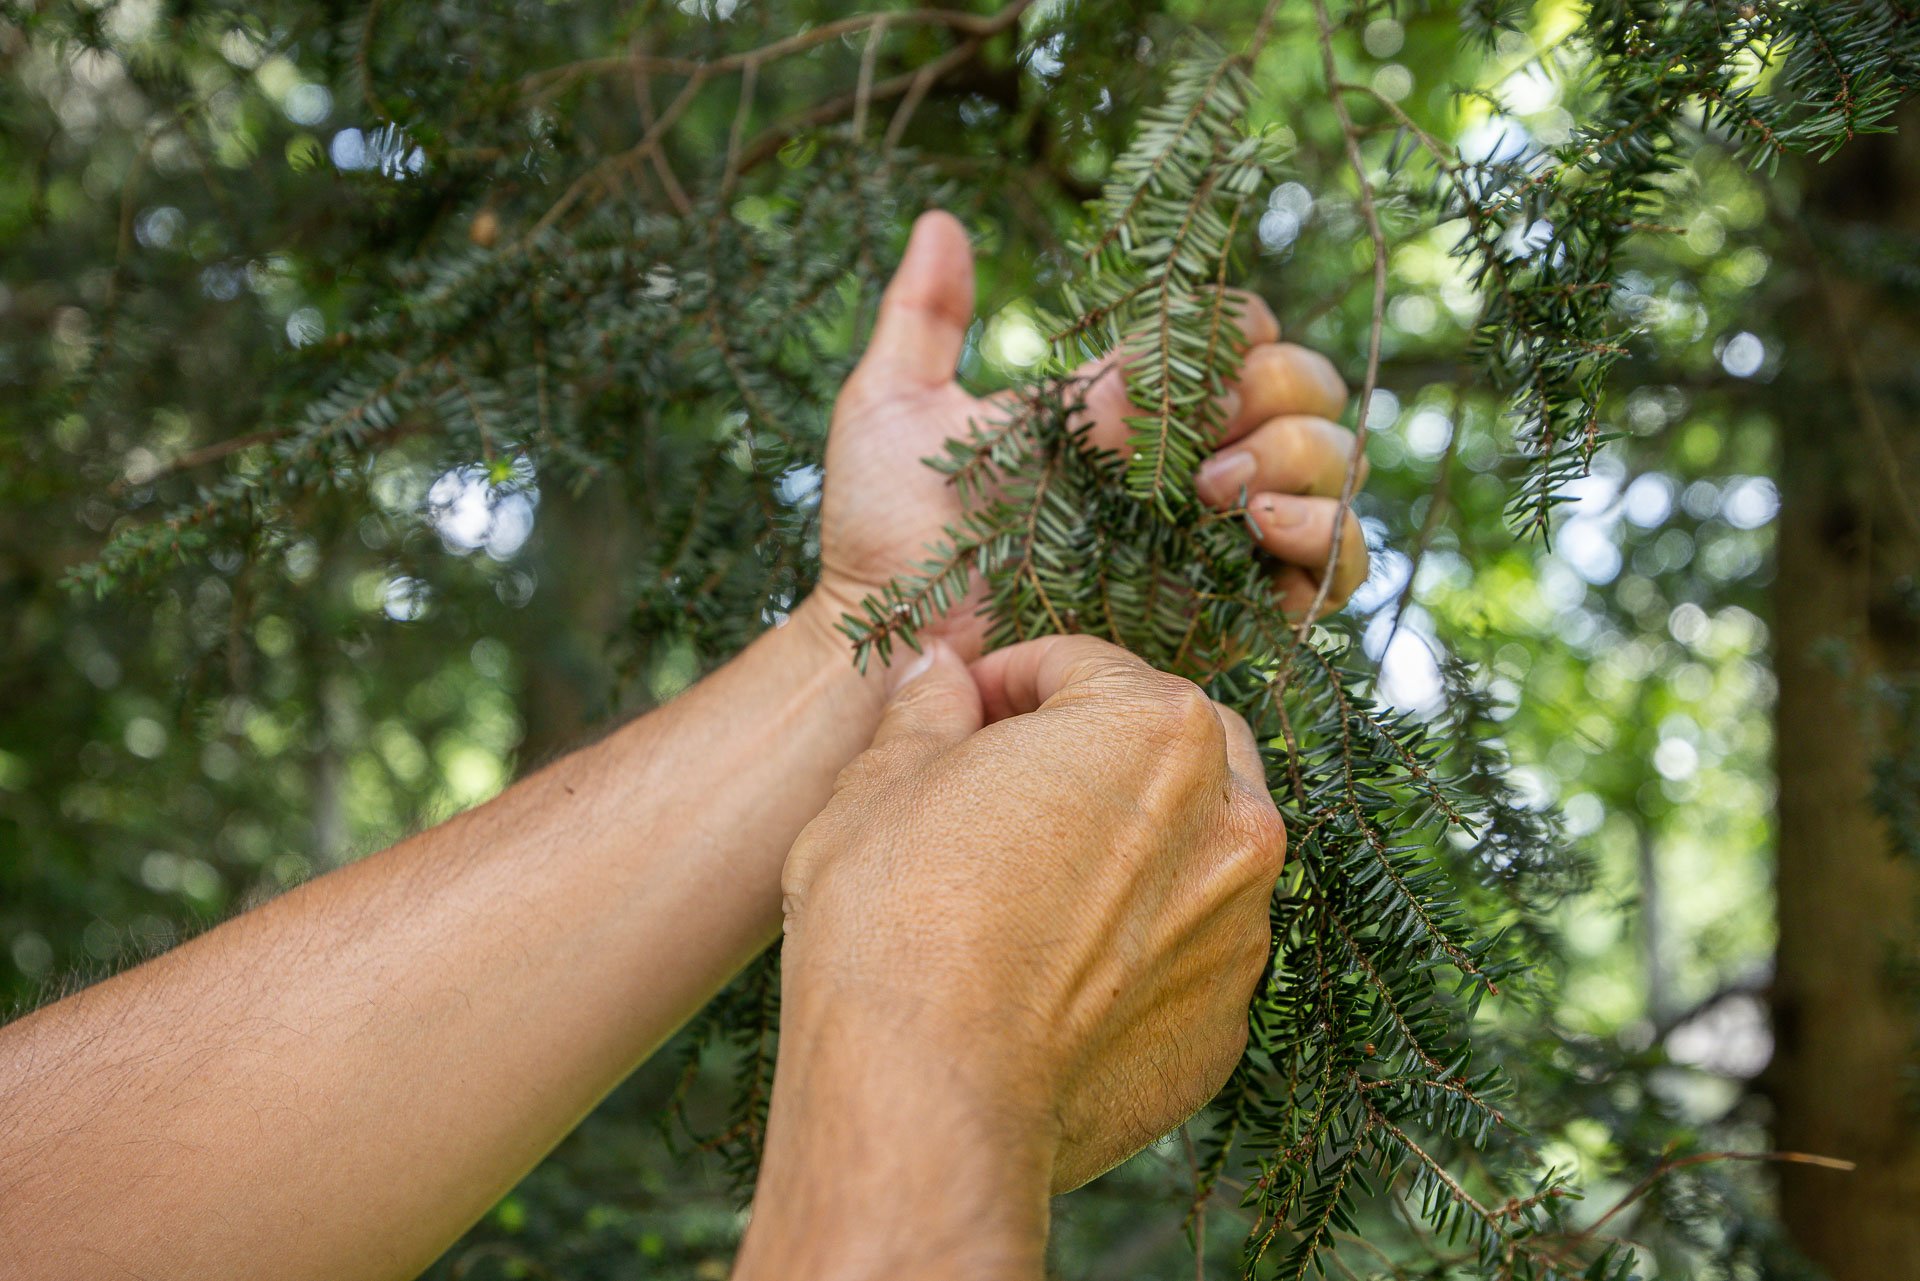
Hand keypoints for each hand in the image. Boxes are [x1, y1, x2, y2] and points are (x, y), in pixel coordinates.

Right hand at [776, 635, 1285, 1194]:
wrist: (927, 1098)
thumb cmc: (898, 920)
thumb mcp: (882, 783)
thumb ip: (927, 710)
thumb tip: (938, 671)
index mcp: (1156, 728)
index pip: (1082, 666)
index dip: (1006, 681)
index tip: (960, 716)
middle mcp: (1231, 820)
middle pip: (1168, 746)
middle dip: (1094, 750)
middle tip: (1003, 785)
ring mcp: (1240, 931)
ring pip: (1192, 852)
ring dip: (1127, 846)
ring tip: (1028, 884)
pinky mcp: (1225, 1025)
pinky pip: (1188, 954)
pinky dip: (1137, 946)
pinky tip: (1054, 971)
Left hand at [808, 209, 1371, 659]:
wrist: (893, 648)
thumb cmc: (884, 534)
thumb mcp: (891, 408)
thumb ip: (922, 315)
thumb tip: (939, 222)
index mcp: (1129, 405)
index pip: (1239, 334)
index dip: (1240, 325)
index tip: (1194, 346)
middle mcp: (1187, 463)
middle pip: (1306, 393)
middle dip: (1279, 390)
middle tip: (1203, 431)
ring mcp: (1218, 538)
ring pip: (1333, 473)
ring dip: (1301, 459)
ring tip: (1216, 489)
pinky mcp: (1235, 613)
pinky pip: (1330, 573)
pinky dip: (1325, 540)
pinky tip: (1257, 528)